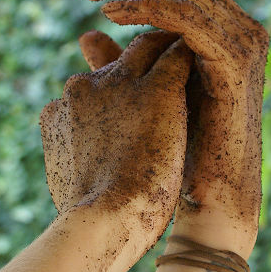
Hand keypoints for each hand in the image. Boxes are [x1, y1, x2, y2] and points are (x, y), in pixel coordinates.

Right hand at [40, 30, 192, 240]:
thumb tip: (80, 167)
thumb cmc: (91, 221)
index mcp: (59, 112)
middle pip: (117, 63)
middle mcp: (82, 88)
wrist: (103, 223)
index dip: (114, 93)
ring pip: (148, 49)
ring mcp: (118, 84)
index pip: (90, 89)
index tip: (135, 104)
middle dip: (140, 65)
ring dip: (168, 50)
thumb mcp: (72, 184)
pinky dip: (192, 55)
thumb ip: (74, 160)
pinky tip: (211, 61)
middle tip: (171, 66)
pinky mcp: (156, 89)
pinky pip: (179, 56)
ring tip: (194, 57)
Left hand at [75, 0, 269, 244]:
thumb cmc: (180, 154)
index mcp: (225, 32)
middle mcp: (241, 30)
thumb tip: (86, 34)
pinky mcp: (234, 62)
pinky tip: (113, 14)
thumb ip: (120, 61)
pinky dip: (149, 10)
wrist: (210, 197)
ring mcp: (242, 44)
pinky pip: (187, 19)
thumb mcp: (143, 95)